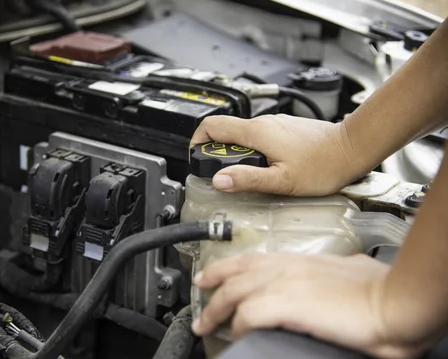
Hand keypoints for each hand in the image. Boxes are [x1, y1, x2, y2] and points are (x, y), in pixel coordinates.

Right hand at [190, 115, 361, 195]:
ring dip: (239, 155)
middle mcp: (263, 123)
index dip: (197, 141)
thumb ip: (247, 179)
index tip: (199, 158)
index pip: (211, 125)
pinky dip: (255, 152)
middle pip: (226, 133)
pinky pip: (259, 137)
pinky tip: (270, 168)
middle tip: (230, 176)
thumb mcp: (281, 180)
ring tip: (253, 175)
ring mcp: (274, 124)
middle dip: (220, 154)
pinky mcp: (284, 129)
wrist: (352, 149)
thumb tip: (219, 180)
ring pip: (243, 136)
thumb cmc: (323, 165)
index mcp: (256, 132)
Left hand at [191, 253, 422, 358]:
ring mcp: (284, 283)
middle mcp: (286, 267)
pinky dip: (239, 325)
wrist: (393, 302)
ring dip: (216, 311)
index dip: (225, 267)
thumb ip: (332, 269)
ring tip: (206, 325)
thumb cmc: (377, 290)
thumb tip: (336, 270)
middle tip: (200, 301)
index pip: (250, 259)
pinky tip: (238, 335)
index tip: (211, 275)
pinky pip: (248, 314)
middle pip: (234, 273)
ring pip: (234, 292)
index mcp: (298, 260)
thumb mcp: (348, 270)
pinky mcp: (286, 303)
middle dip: (211, 288)